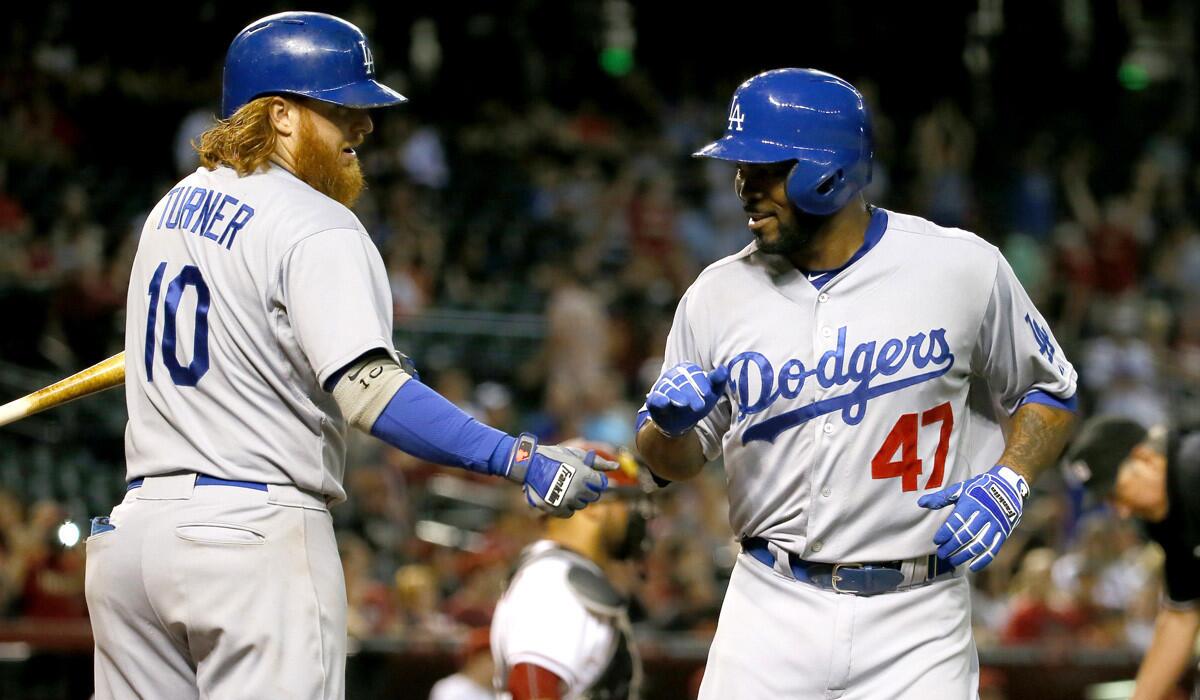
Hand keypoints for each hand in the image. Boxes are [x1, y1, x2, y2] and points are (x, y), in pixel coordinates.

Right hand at [501, 434, 616, 517]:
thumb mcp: (576, 455)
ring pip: (581, 505)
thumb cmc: (554, 457)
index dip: (595, 479)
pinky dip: (566, 507)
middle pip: (593, 497)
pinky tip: (560, 495)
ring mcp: (565, 501)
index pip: (601, 484)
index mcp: (584, 476)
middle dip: (587, 489)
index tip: (587, 475)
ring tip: (565, 487)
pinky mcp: (555, 509)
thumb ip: (598, 462)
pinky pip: (568, 513)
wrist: (529, 465)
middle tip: (575, 481)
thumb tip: (616, 466)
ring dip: (576, 498)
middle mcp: (577, 491)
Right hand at [646, 363, 728, 436]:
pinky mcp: (653, 399)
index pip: (693, 373)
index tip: (707, 393)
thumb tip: (724, 368)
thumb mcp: (711, 393)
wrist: (680, 421)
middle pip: (681, 382)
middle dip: (690, 393)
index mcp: (687, 370)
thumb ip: (717, 380)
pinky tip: (665, 402)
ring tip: (684, 404)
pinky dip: (659, 399)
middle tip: (699, 406)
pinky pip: (655, 398)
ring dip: (677, 396)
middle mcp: (672, 375)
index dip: (700, 383)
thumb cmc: (697, 402)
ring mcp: (662, 386)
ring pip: (669, 389)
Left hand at [917, 464, 1028, 571]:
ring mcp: (995, 524)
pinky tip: (972, 567)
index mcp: (971, 503)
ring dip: (965, 555)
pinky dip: (983, 560)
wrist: (1008, 486)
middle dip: (952, 546)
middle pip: (966, 534)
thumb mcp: (961, 489)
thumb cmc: (979, 488)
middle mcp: (984, 514)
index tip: (937, 541)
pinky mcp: (1004, 532)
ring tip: (952, 561)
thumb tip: (921, 503)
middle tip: (941, 554)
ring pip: (979, 544)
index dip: (946, 532)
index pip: (956, 521)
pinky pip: (994, 549)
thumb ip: (941, 498)